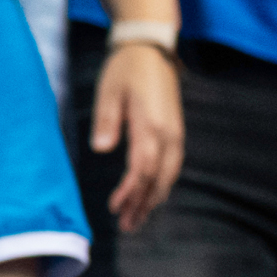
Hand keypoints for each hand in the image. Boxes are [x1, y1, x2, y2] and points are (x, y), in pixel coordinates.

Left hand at [86, 42, 183, 233]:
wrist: (151, 51)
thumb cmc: (125, 69)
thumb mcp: (109, 90)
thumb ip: (106, 120)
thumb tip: (100, 148)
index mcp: (151, 125)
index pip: (142, 168)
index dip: (130, 191)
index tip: (115, 207)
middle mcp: (169, 135)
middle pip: (158, 179)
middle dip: (143, 204)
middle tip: (126, 225)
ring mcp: (176, 135)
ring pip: (168, 176)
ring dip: (153, 199)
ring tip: (136, 219)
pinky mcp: (176, 133)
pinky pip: (172, 166)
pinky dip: (161, 185)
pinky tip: (150, 196)